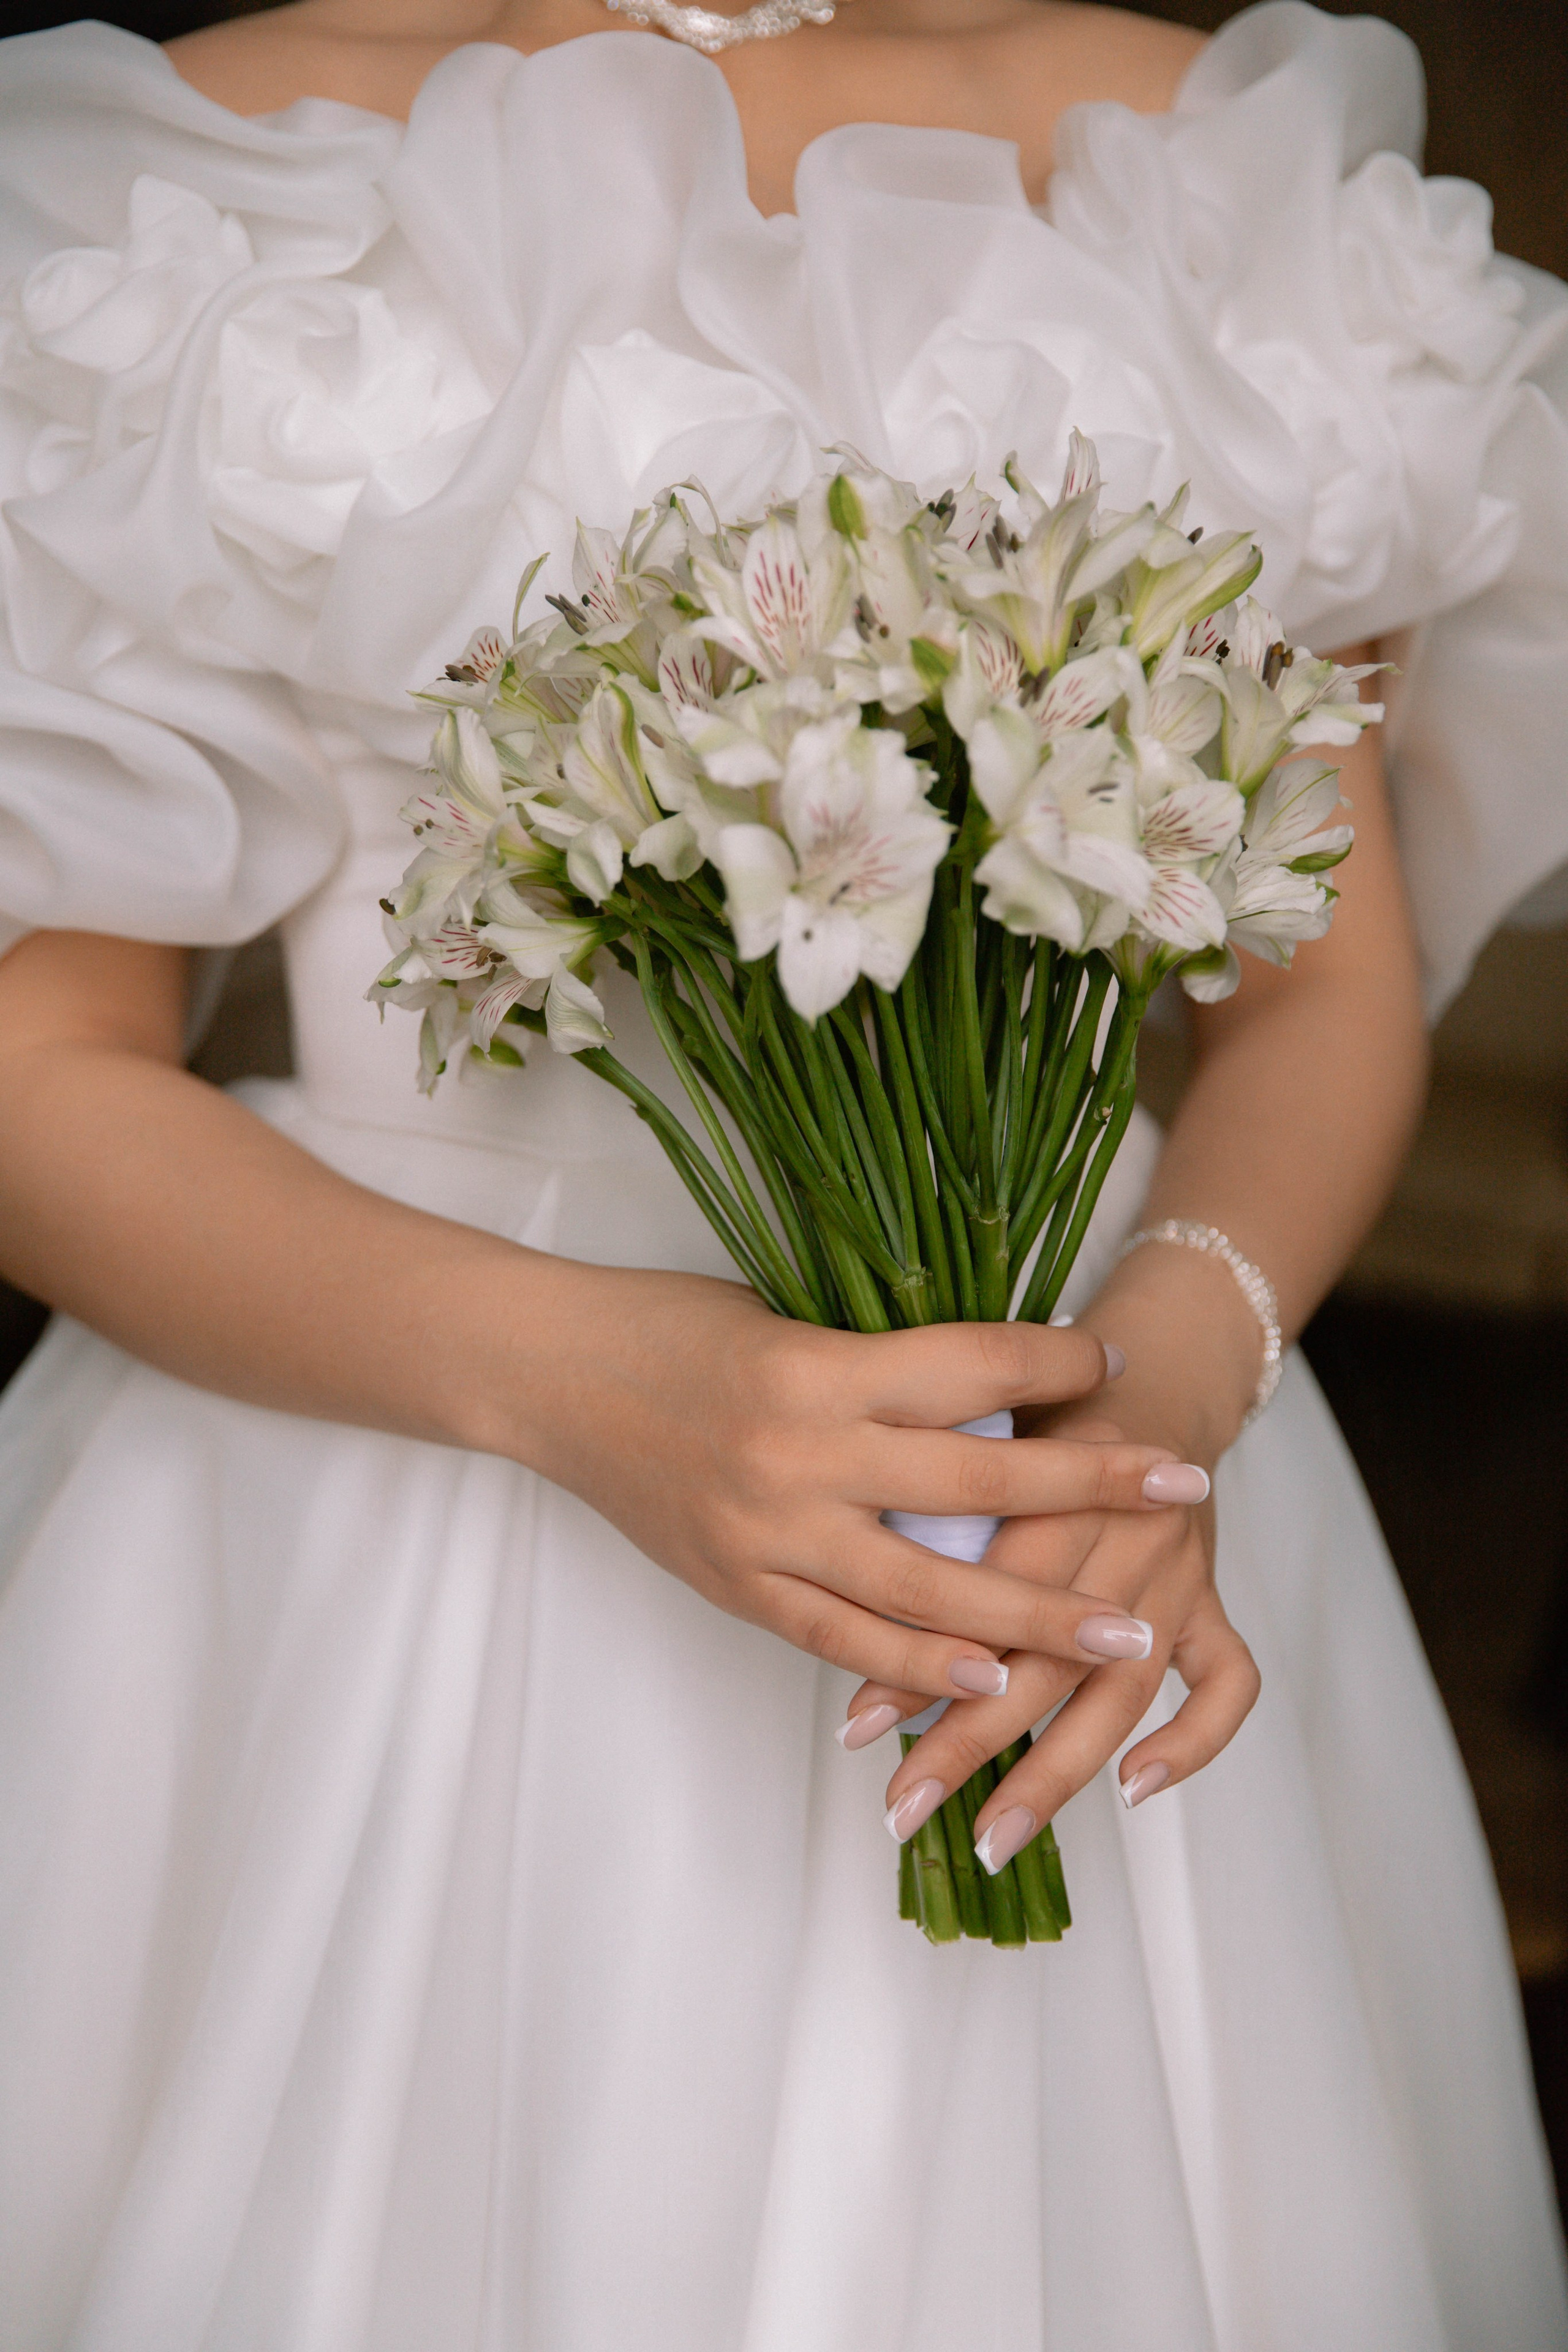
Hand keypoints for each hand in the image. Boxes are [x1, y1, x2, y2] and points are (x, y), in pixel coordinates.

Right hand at [511, 1261, 1210, 1700]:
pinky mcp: (738, 1587)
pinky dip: (919, 1669)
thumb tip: (991, 1389)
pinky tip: (990, 1680)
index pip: (970, 1366)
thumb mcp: (783, 1315)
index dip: (1054, 1364)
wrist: (544, 1374)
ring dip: (1035, 1616)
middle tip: (1184, 1490)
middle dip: (1090, 1488)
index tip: (1116, 1365)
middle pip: (976, 1482)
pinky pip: (845, 1641)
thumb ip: (877, 1364)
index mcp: (817, 1363)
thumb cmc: (668, 1326)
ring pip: (926, 1590)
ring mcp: (767, 1533)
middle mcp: (799, 1453)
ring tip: (1125, 1634)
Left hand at [843, 1387, 1258, 1861]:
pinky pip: (1228, 1680)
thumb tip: (850, 1626)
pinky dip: (1193, 1740)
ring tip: (992, 1839)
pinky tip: (1137, 1789)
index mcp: (1059, 1483)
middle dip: (971, 1741)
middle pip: (1049, 1655)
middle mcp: (1126, 1532)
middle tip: (904, 1807)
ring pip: (1122, 1686)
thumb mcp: (978, 1442)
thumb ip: (934, 1520)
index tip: (857, 1728)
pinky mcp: (1213, 1598)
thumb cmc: (1037, 1414)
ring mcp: (1177, 1572)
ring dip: (1055, 1772)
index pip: (988, 1591)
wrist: (1152, 1371)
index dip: (922, 1663)